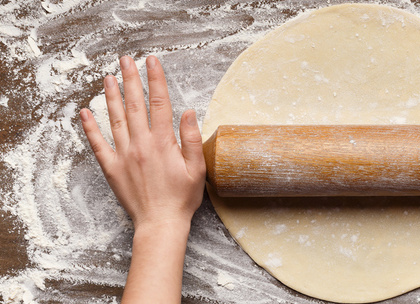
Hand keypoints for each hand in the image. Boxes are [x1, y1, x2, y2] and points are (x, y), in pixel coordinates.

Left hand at [80, 55, 205, 229]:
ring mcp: (124, 155)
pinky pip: (98, 144)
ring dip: (112, 96)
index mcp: (163, 143)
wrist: (160, 223)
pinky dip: (90, 127)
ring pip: (115, 119)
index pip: (160, 103)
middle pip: (135, 105)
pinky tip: (85, 112)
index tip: (152, 61)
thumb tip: (188, 112)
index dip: (156, 79)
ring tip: (108, 77)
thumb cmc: (182, 198)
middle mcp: (141, 144)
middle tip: (126, 60)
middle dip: (131, 79)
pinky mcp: (112, 168)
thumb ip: (193, 139)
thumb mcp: (198, 169)